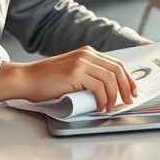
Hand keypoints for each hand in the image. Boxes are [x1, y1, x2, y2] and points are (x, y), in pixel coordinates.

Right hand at [0, 47, 136, 111]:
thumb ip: (88, 74)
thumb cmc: (47, 80)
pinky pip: (98, 86)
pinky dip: (103, 99)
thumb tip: (107, 89)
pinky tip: (101, 106)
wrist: (27, 79)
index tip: (132, 90)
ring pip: (110, 79)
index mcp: (88, 53)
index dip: (128, 78)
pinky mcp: (75, 73)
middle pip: (117, 70)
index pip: (116, 64)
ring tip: (111, 107)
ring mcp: (81, 63)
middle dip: (127, 87)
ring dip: (115, 95)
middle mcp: (87, 55)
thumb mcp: (72, 71)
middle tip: (128, 100)